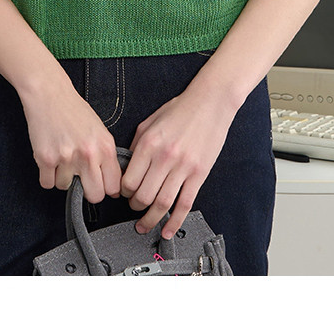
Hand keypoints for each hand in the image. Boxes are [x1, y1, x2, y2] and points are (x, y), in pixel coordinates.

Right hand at [19, 73, 122, 206]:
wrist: (49, 92)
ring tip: (61, 155)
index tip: (101, 185)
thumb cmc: (74, 109)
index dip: (107, 189)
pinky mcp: (46, 159)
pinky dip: (47, 175)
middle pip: (95, 196)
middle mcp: (88, 154)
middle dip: (88, 191)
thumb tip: (110, 183)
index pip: (114, 187)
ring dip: (62, 177)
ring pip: (66, 188)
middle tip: (81, 179)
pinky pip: (47, 183)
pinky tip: (49, 157)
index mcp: (105, 146)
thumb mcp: (100, 130)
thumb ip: (105, 155)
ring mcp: (66, 158)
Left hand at [120, 80, 235, 240]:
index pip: (129, 180)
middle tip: (134, 208)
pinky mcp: (199, 174)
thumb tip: (128, 167)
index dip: (123, 192)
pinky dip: (174, 221)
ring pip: (162, 204)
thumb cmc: (180, 109)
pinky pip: (184, 204)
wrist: (210, 102)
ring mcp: (183, 167)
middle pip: (143, 196)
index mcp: (149, 143)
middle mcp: (164, 157)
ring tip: (145, 224)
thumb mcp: (150, 121)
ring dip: (151, 219)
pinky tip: (167, 230)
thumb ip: (137, 145)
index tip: (125, 194)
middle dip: (135, 207)